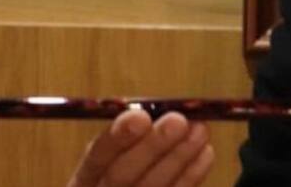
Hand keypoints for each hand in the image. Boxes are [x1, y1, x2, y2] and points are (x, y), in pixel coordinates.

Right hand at [67, 108, 213, 186]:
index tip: (140, 118)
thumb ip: (131, 136)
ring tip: (200, 131)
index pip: (95, 158)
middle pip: (120, 178)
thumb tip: (158, 111)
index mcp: (85, 181)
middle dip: (151, 148)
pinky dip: (190, 177)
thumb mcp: (121, 152)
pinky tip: (205, 154)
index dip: (116, 138)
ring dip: (178, 159)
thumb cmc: (132, 170)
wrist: (142, 186)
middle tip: (178, 122)